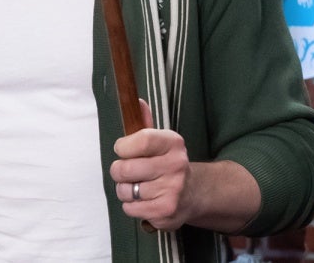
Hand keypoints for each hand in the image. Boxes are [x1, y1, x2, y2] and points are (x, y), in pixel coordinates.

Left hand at [109, 99, 191, 230]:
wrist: (194, 193)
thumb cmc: (167, 163)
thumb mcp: (160, 141)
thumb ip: (145, 123)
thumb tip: (137, 101)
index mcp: (173, 143)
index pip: (140, 140)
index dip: (123, 146)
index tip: (122, 149)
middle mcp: (176, 165)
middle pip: (125, 169)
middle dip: (119, 171)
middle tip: (129, 172)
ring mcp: (172, 189)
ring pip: (125, 190)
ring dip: (126, 190)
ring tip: (139, 187)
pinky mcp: (166, 211)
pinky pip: (130, 208)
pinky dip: (131, 206)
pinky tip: (145, 200)